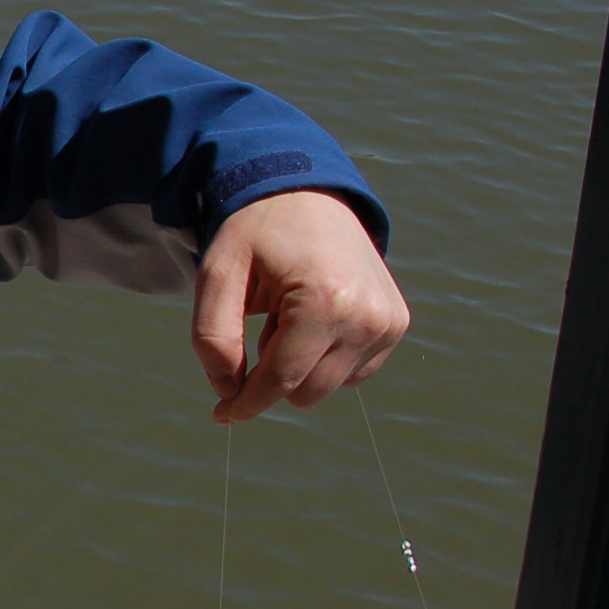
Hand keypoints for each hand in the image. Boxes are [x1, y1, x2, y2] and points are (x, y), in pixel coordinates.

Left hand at [191, 190, 408, 421]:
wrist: (305, 193)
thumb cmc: (255, 233)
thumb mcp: (217, 275)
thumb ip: (212, 338)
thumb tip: (228, 392)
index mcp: (325, 301)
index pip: (281, 380)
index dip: (244, 402)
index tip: (220, 415)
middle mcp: (367, 315)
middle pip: (306, 392)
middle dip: (272, 375)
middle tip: (262, 325)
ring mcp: (388, 320)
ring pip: (330, 386)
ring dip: (299, 363)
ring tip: (289, 313)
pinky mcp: (396, 323)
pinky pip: (353, 371)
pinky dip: (325, 356)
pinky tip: (313, 316)